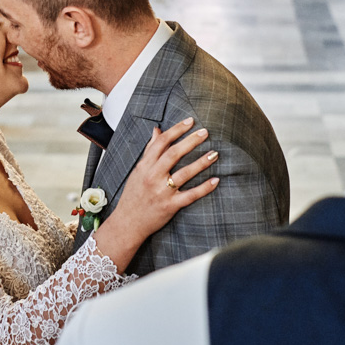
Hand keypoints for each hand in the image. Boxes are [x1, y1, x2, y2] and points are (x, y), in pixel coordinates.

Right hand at [94, 118, 218, 270]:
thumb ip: (149, 150)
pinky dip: (204, 188)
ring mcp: (162, 192)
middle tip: (205, 132)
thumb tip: (157, 130)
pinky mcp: (170, 206)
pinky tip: (216, 180)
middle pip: (173, 154)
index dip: (176, 130)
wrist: (128, 222)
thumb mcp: (138, 170)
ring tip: (214, 154)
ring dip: (201, 162)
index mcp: (144, 166)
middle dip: (191, 141)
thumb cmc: (134, 195)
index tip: (190, 121)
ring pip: (184, 173)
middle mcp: (152, 176)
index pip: (161, 143)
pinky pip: (190, 195)